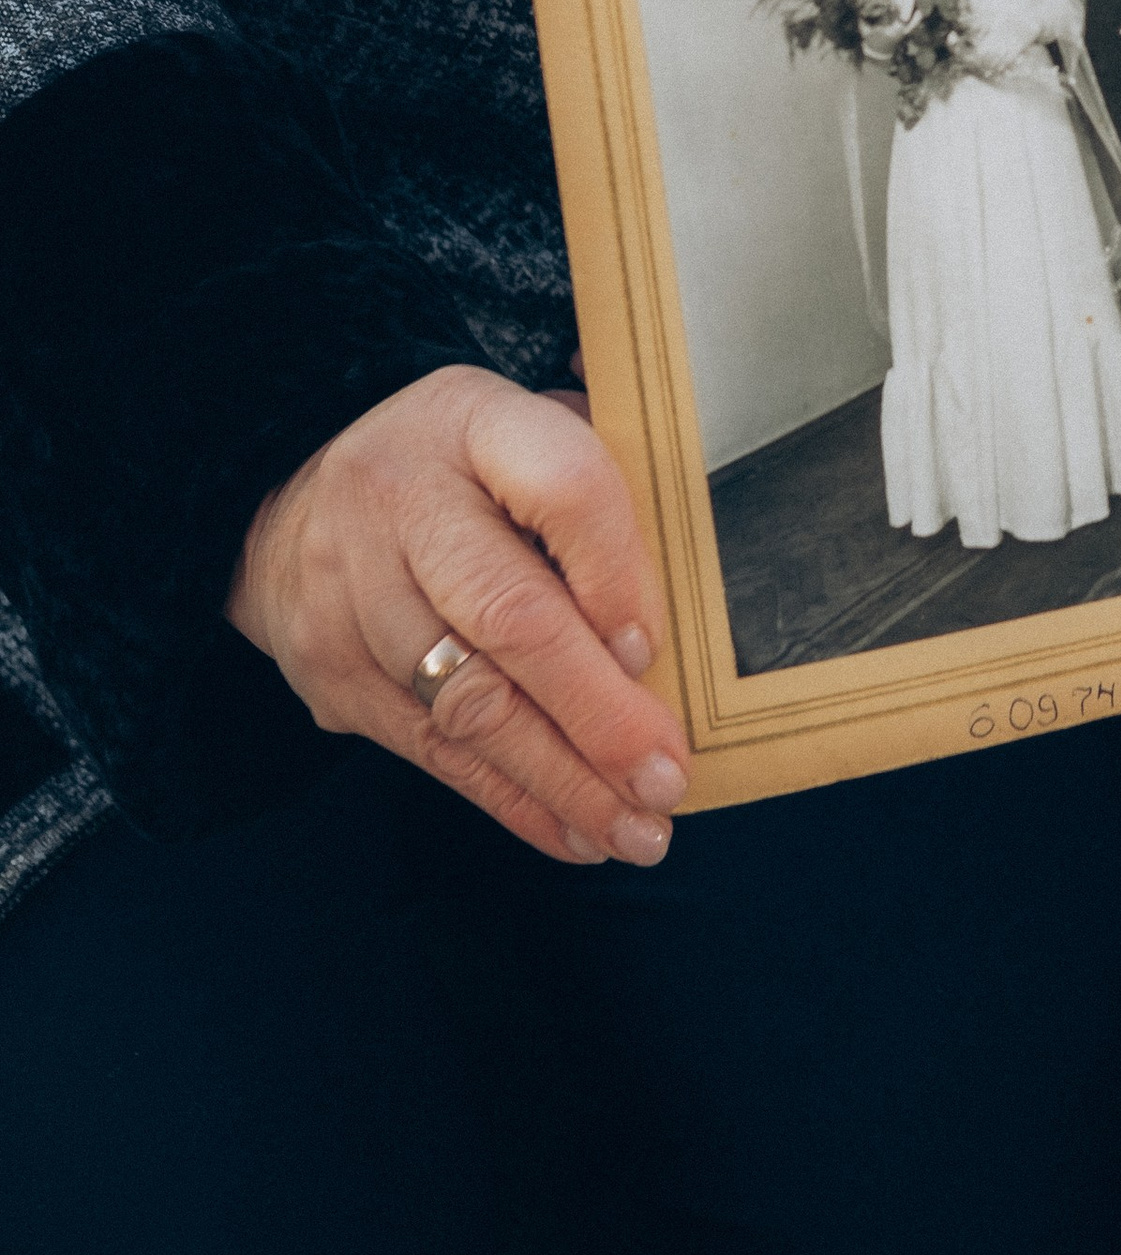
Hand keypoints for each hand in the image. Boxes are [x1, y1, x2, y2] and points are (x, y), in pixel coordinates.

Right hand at [228, 365, 688, 865]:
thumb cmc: (460, 471)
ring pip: (467, 703)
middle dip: (597, 713)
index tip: (655, 650)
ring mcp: (352, 591)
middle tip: (665, 777)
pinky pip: (432, 752)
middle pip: (508, 615)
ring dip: (562, 779)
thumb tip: (694, 604)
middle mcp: (401, 500)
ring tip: (638, 828)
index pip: (562, 486)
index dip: (616, 573)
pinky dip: (513, 801)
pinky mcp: (331, 672)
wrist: (291, 503)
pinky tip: (576, 833)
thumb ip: (600, 493)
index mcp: (472, 420)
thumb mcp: (529, 432)